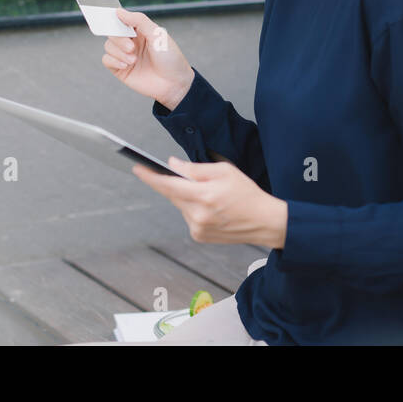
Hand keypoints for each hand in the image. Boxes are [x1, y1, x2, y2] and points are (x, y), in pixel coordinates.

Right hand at [102, 8, 193, 108]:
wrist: (174, 83)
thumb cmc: (170, 58)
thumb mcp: (157, 35)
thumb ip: (139, 21)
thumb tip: (119, 11)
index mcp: (140, 30)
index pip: (121, 19)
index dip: (114, 17)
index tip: (109, 16)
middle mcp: (131, 41)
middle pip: (112, 32)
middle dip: (119, 39)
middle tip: (131, 47)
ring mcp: (125, 55)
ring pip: (108, 46)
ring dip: (119, 52)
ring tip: (134, 60)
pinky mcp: (121, 69)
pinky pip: (107, 60)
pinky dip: (114, 61)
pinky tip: (127, 65)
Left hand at [131, 156, 287, 249]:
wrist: (264, 221)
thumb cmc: (248, 194)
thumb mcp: (225, 171)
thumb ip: (195, 169)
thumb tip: (173, 165)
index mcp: (203, 195)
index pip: (168, 185)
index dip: (150, 177)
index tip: (138, 168)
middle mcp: (197, 215)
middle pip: (173, 195)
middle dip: (178, 184)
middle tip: (196, 180)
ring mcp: (197, 228)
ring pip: (181, 206)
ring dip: (188, 197)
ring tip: (212, 196)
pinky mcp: (199, 236)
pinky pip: (188, 216)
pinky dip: (194, 209)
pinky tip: (212, 208)